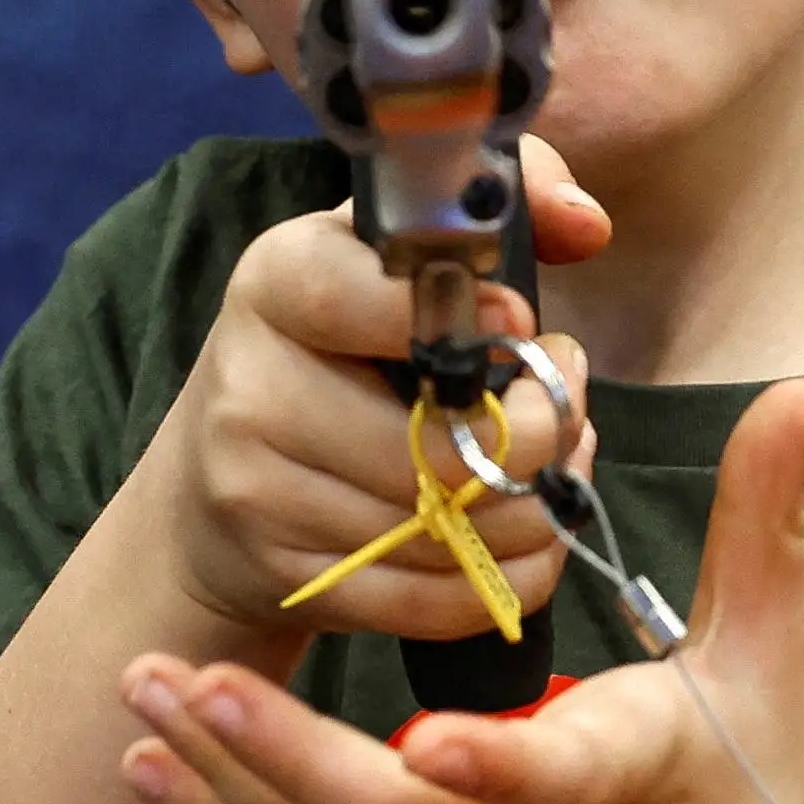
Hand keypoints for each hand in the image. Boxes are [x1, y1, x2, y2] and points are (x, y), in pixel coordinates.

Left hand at [118, 377, 803, 803]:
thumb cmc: (753, 798)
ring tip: (141, 693)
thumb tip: (801, 393)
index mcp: (632, 780)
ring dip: (226, 779)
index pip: (563, 779)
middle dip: (280, 753)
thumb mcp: (768, 658)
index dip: (494, 765)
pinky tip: (150, 770)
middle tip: (184, 673)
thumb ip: (761, 522)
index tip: (426, 736)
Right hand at [141, 140, 608, 647]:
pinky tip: (523, 540)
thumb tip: (587, 223)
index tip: (525, 326)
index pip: (368, 301)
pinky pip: (430, 599)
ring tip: (548, 476)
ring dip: (534, 514)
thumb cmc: (339, 348)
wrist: (216, 484)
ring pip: (446, 530)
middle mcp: (253, 385)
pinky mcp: (288, 576)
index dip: (470, 323)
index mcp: (279, 281)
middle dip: (541, 440)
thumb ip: (498, 204)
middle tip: (568, 418)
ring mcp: (260, 490)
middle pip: (435, 446)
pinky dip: (503, 581)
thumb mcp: (389, 254)